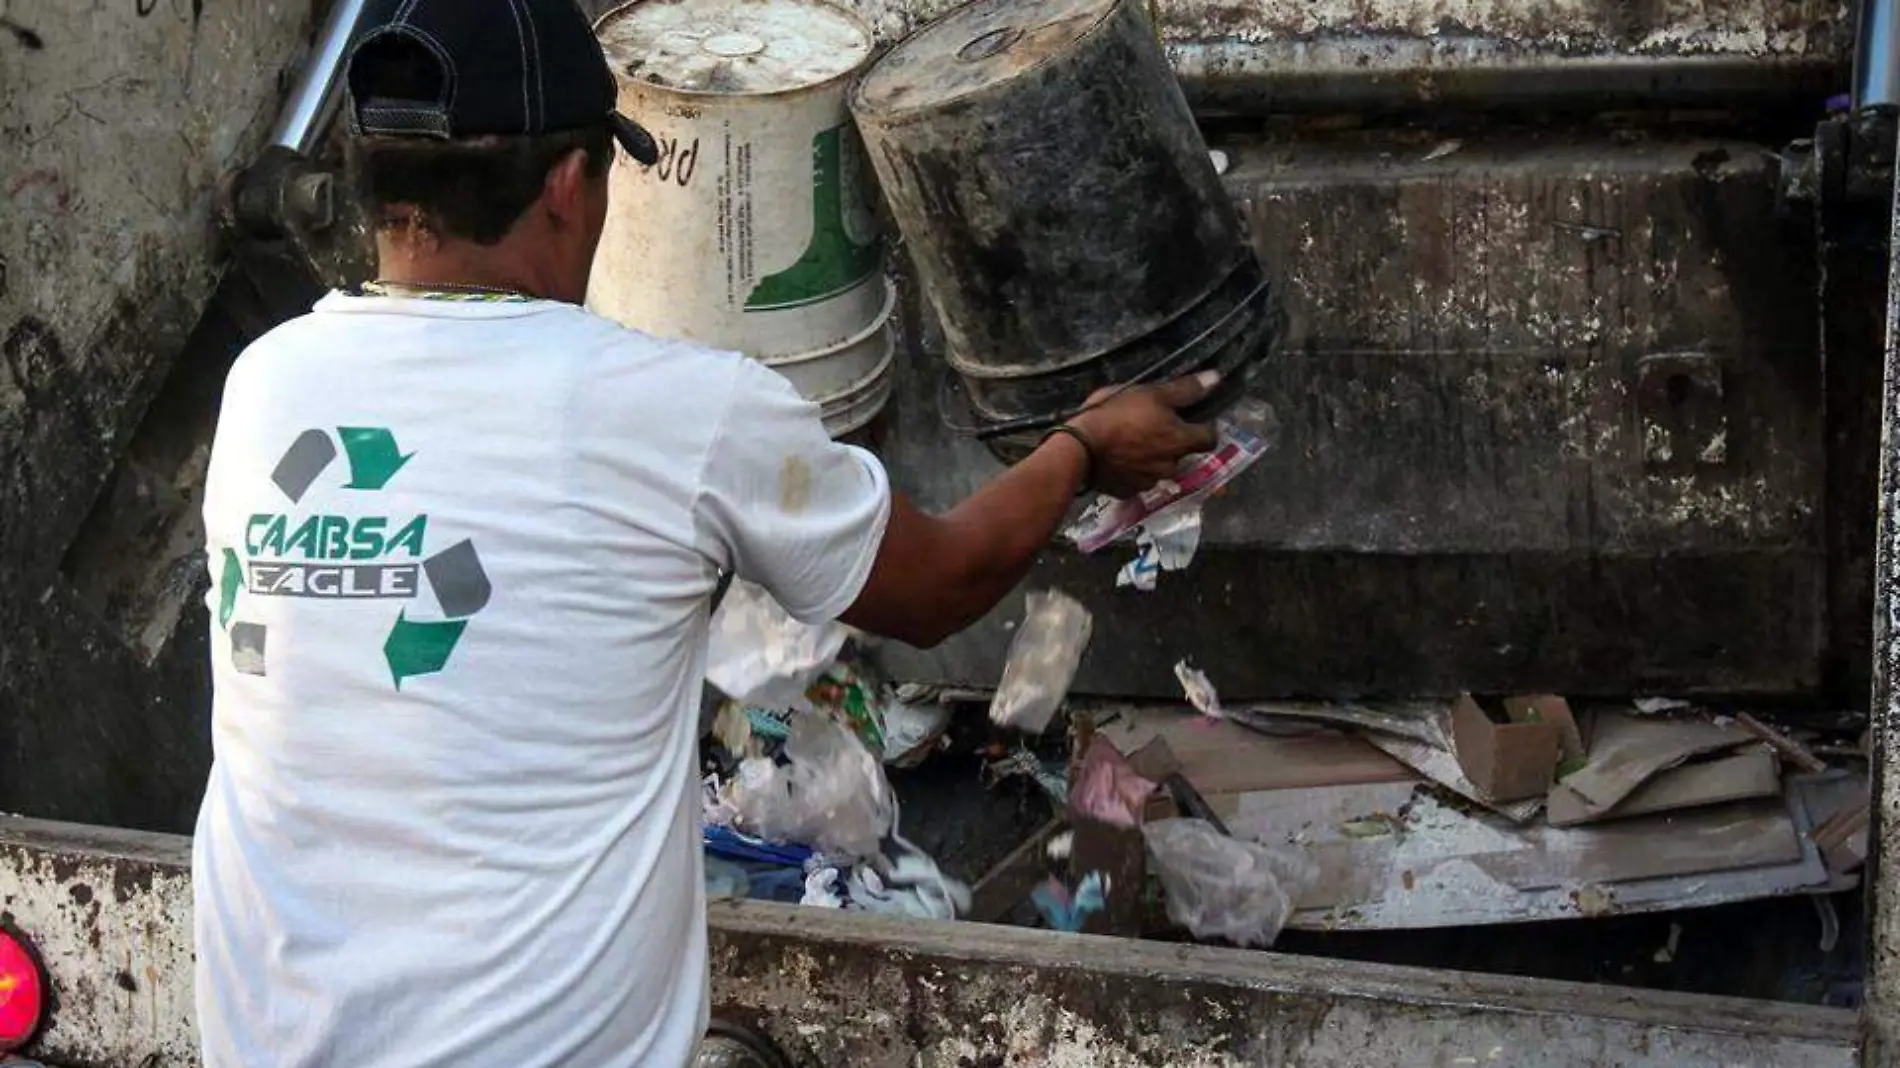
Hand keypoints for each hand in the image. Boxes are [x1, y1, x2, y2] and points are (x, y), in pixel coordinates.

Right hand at [1066, 371, 1220, 497]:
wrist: (1078, 449)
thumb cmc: (1116, 415)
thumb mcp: (1151, 393)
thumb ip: (1184, 389)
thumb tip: (1215, 378)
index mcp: (1180, 441)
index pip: (1209, 438)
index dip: (1204, 428)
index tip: (1192, 419)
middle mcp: (1170, 466)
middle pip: (1182, 455)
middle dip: (1173, 444)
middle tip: (1154, 429)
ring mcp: (1148, 482)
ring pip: (1159, 469)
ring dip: (1152, 459)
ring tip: (1132, 445)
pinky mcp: (1127, 491)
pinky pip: (1136, 481)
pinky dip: (1132, 471)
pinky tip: (1118, 460)